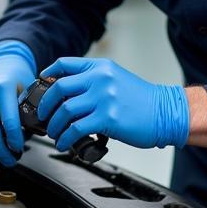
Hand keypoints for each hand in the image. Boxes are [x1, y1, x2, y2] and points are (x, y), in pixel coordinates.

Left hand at [37, 57, 188, 153]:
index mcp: (100, 67)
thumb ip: (94, 80)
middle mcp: (100, 79)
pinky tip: (64, 143)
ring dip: (54, 125)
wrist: (166, 112)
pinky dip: (65, 138)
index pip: (65, 64)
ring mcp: (103, 98)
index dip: (48, 73)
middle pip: (58, 88)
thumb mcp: (116, 78)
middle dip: (45, 105)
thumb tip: (67, 92)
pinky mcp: (107, 118)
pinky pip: (75, 129)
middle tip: (43, 115)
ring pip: (64, 110)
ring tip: (55, 133)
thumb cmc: (142, 100)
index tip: (40, 83)